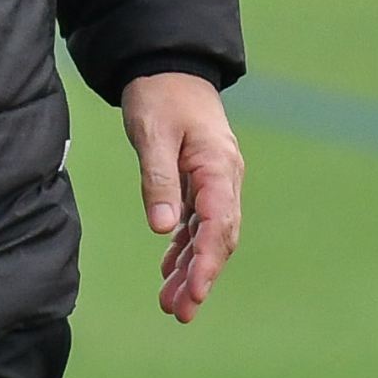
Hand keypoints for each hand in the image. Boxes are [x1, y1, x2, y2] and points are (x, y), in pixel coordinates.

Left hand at [121, 71, 243, 323]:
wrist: (169, 64)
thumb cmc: (160, 94)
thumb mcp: (153, 133)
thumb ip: (159, 180)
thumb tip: (162, 229)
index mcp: (218, 166)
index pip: (218, 224)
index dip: (206, 262)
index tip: (193, 293)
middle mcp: (224, 177)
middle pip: (219, 237)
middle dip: (201, 277)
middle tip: (180, 312)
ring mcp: (215, 180)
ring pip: (208, 234)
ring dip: (191, 268)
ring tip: (170, 304)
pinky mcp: (201, 180)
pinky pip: (198, 221)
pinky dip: (184, 247)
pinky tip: (168, 270)